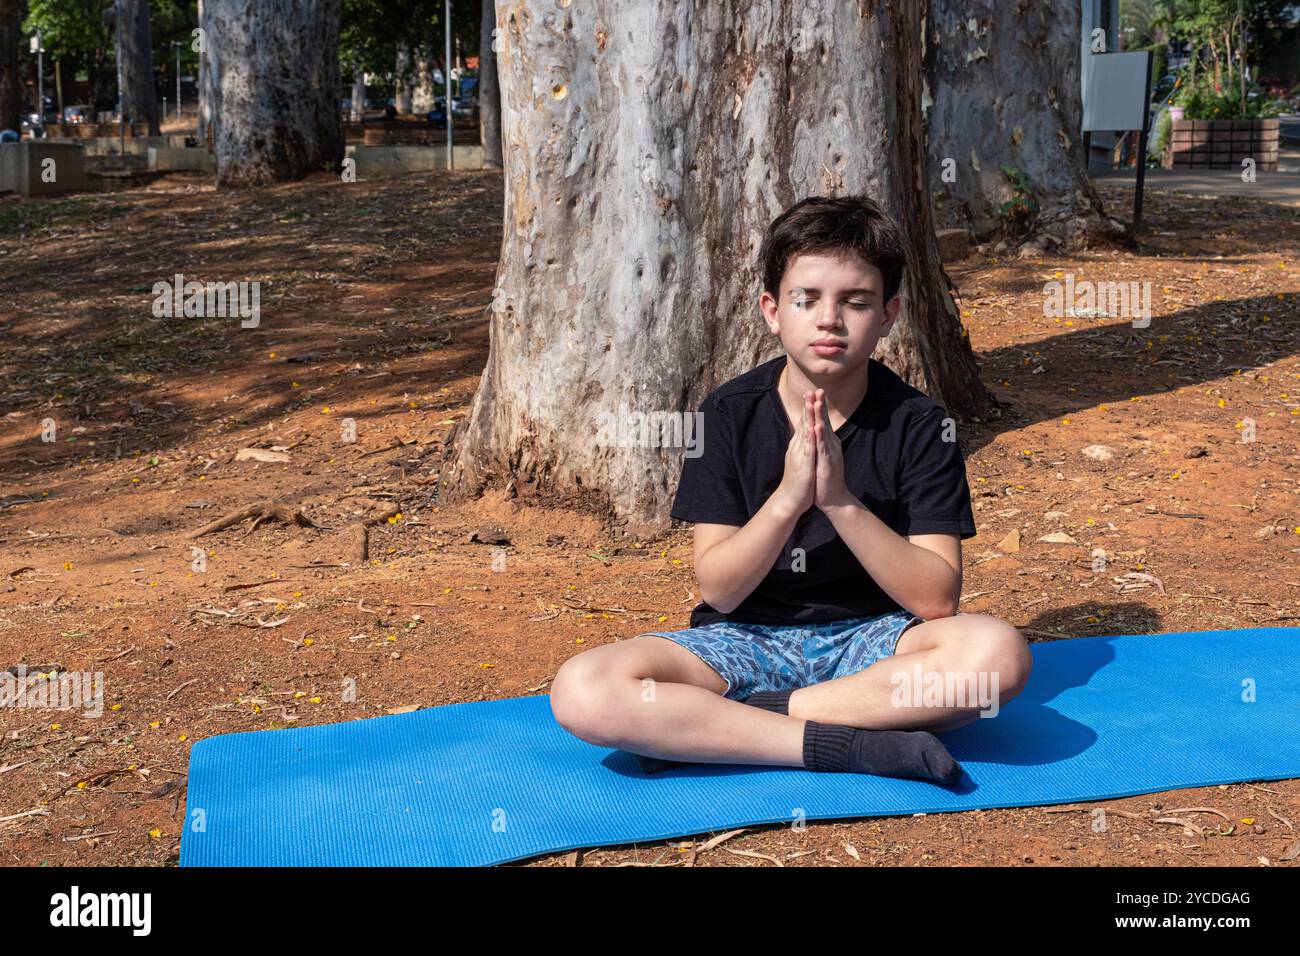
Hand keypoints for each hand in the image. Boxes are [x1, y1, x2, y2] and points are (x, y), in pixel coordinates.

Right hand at [775, 390, 816, 516]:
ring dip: (808, 417)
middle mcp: (798, 447)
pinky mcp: (804, 465)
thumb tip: (804, 438)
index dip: (808, 409)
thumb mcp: (801, 461)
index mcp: (799, 446)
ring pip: (805, 432)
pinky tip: (813, 427)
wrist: (790, 500)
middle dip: (808, 407)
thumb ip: (802, 448)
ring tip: (812, 402)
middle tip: (811, 390)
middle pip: (803, 423)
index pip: (804, 424)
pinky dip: (810, 437)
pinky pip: (808, 449)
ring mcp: (800, 455)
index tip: (813, 394)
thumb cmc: (797, 482)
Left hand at [811, 389, 851, 509]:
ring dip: (821, 416)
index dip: (818, 407)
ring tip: (817, 402)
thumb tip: (818, 433)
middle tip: (817, 389)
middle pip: (825, 421)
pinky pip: (823, 447)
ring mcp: (830, 453)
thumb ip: (821, 444)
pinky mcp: (828, 462)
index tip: (814, 392)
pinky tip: (818, 427)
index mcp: (828, 443)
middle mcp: (831, 445)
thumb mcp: (823, 457)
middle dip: (820, 406)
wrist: (834, 498)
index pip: (823, 421)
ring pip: (825, 431)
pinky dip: (820, 436)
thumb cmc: (826, 478)